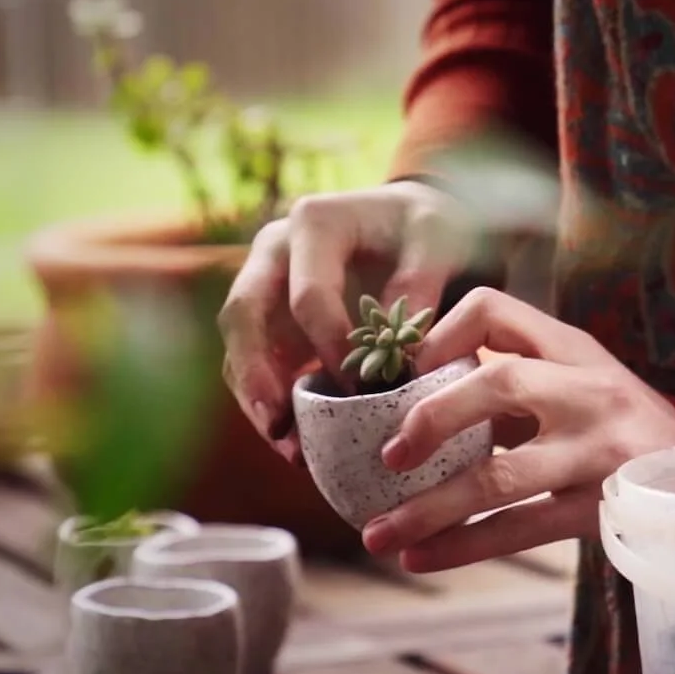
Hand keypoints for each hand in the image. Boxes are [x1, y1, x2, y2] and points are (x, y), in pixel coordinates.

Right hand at [219, 183, 473, 462]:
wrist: (412, 224)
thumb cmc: (424, 229)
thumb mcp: (437, 242)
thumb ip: (419, 287)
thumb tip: (398, 356)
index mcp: (314, 223)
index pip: (307, 295)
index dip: (330, 347)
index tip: (363, 392)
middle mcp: (275, 252)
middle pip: (243, 315)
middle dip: (256, 374)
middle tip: (279, 424)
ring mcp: (264, 287)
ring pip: (237, 345)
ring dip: (257, 399)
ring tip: (289, 450)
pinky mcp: (269, 322)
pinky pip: (254, 366)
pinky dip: (270, 404)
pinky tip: (296, 444)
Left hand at [362, 288, 674, 572]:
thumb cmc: (617, 430)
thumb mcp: (577, 385)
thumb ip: (513, 383)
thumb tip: (410, 402)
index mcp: (574, 350)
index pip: (495, 310)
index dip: (441, 336)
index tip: (407, 375)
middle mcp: (590, 392)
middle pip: (501, 383)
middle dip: (433, 419)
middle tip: (388, 456)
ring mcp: (598, 452)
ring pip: (500, 477)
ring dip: (428, 508)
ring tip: (378, 534)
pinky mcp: (600, 509)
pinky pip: (518, 529)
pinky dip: (461, 547)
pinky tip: (419, 557)